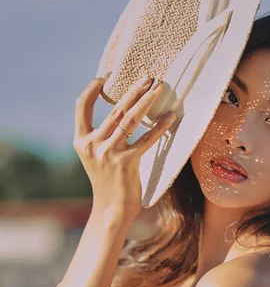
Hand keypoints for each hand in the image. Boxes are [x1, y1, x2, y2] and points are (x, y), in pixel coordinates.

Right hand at [73, 74, 175, 225]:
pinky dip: (160, 126)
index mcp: (81, 141)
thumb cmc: (107, 179)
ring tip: (158, 87)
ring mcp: (109, 153)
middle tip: (148, 77)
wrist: (110, 209)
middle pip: (114, 109)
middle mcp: (93, 145)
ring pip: (130, 119)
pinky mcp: (127, 163)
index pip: (81, 107)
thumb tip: (121, 108)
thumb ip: (100, 135)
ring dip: (146, 100)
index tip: (106, 77)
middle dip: (133, 90)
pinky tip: (170, 117)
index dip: (92, 89)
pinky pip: (146, 139)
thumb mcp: (95, 156)